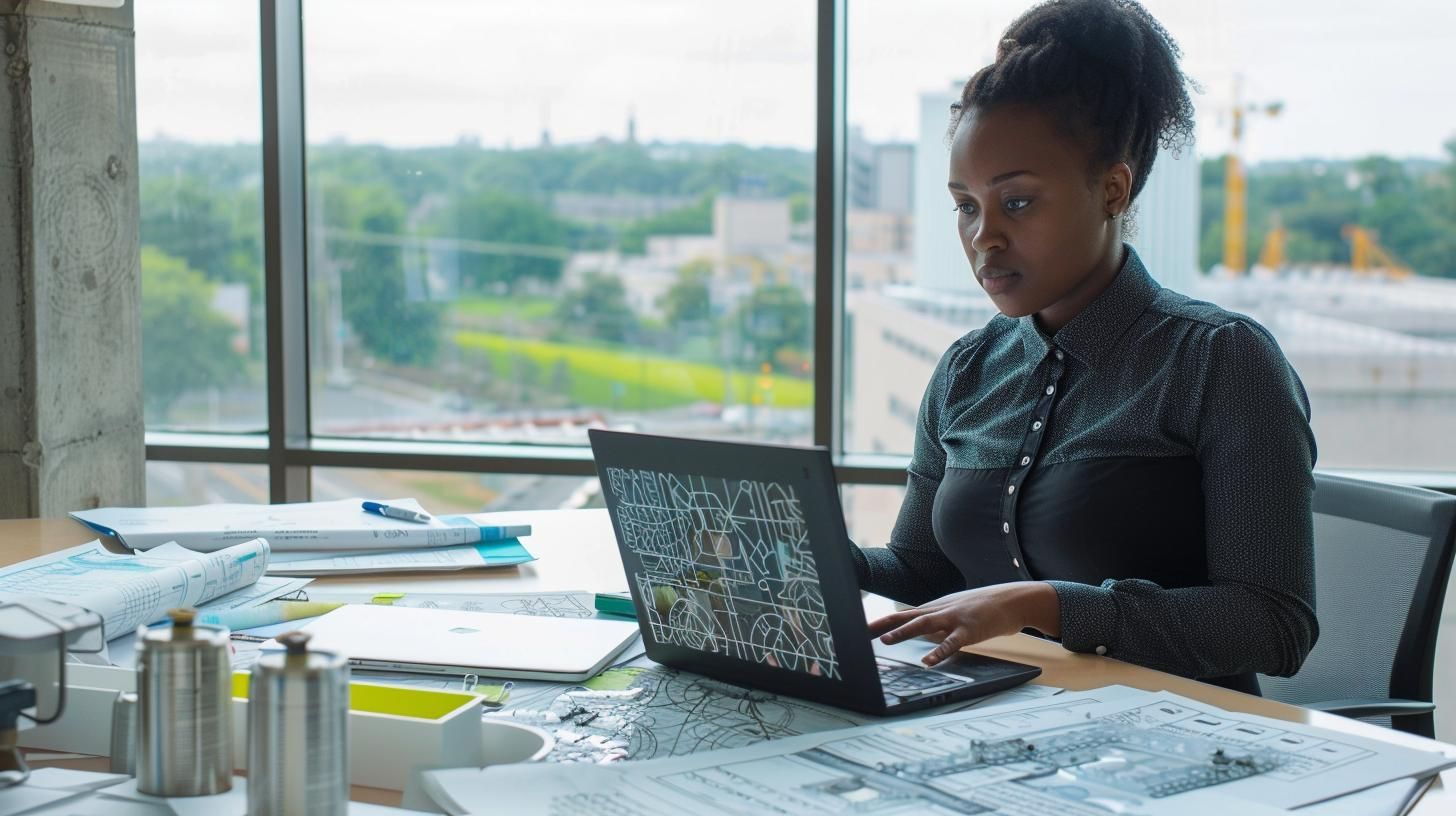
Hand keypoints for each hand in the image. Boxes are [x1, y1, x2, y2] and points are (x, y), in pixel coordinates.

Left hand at [867, 582, 1060, 666]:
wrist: (1012, 599)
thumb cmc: (981, 608)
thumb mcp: (953, 612)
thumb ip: (935, 623)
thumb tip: (917, 633)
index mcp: (933, 609)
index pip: (900, 615)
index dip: (879, 622)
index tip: (858, 630)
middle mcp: (939, 611)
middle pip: (904, 617)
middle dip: (881, 626)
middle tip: (859, 635)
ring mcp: (953, 618)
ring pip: (923, 624)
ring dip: (903, 633)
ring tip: (885, 641)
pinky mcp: (969, 630)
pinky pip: (951, 642)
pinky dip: (939, 651)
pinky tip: (928, 661)